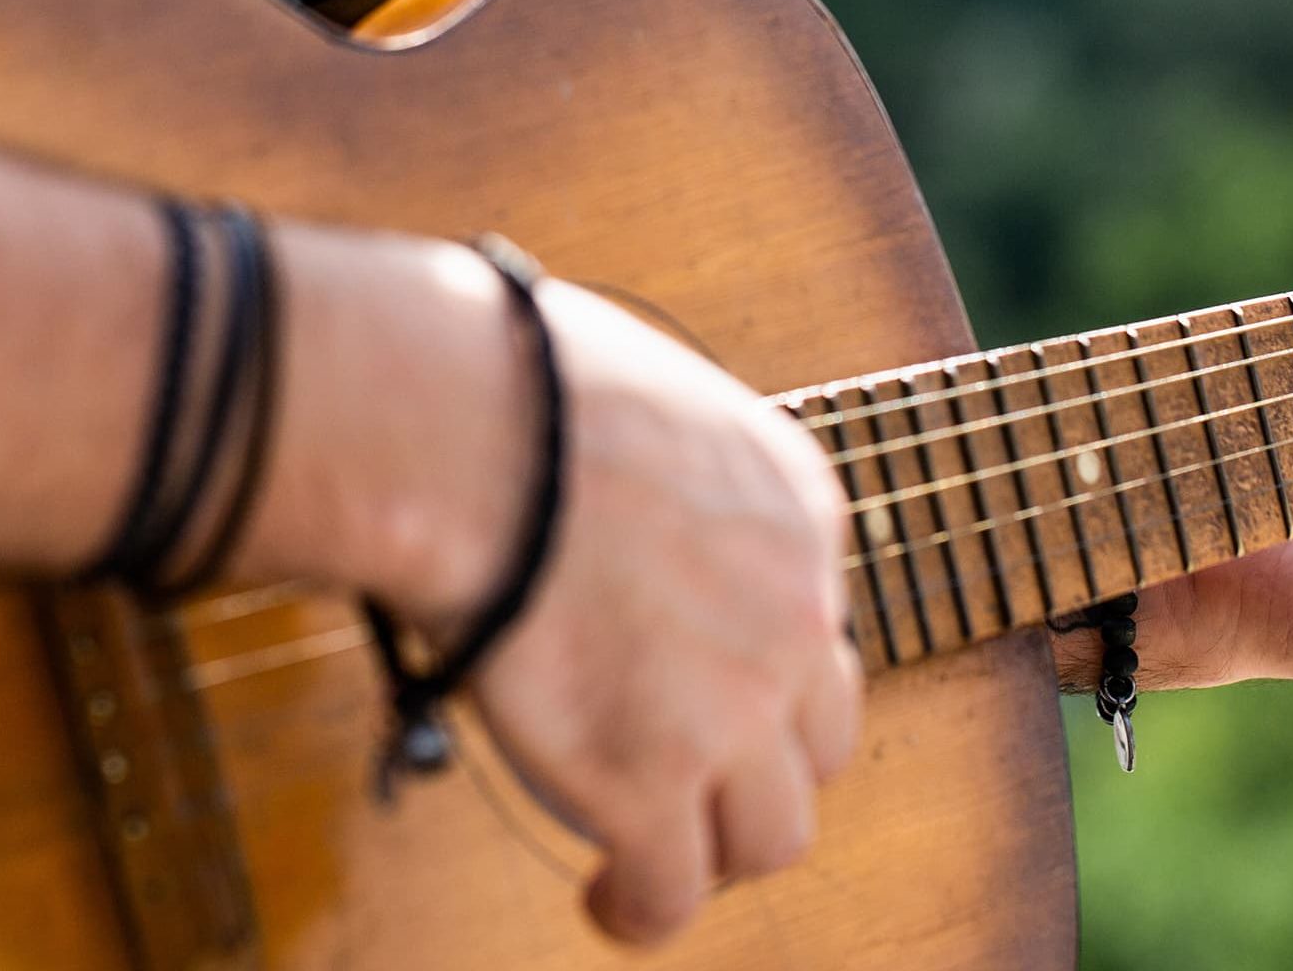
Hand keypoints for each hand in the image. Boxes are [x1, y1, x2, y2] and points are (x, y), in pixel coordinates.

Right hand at [467, 279, 862, 941]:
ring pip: (773, 832)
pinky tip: (609, 900)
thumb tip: (584, 472)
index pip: (812, 619)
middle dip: (759, 765)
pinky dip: (644, 908)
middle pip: (819, 738)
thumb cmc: (511, 383)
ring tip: (653, 854)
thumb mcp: (641, 395)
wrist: (473, 432)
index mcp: (797, 507)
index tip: (701, 682)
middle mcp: (795, 614)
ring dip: (715, 848)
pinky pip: (674, 888)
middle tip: (689, 776)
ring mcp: (736, 707)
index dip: (756, 665)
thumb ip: (651, 459)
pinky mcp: (654, 782)